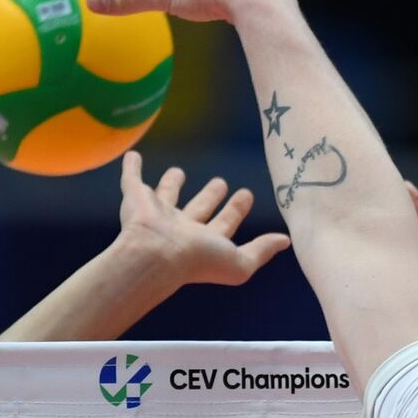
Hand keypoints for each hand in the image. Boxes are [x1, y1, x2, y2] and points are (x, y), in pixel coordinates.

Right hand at [116, 151, 289, 286]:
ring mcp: (157, 214)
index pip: (224, 223)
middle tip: (221, 181)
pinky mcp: (135, 200)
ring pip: (167, 195)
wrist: (156, 255)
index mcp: (204, 242)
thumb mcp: (240, 262)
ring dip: (172, 184)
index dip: (235, 210)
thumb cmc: (198, 261)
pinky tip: (132, 155)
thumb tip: (286, 242)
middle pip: (198, 209)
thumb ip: (261, 251)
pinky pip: (132, 179)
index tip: (246, 194)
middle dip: (210, 196)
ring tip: (179, 171)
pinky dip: (131, 168)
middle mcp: (181, 229)